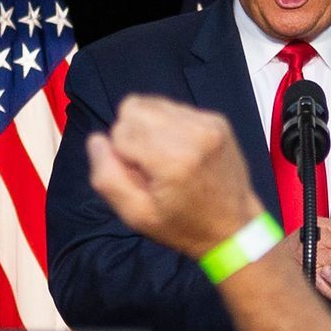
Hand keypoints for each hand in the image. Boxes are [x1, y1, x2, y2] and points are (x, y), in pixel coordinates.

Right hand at [88, 95, 267, 258]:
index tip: (140, 177)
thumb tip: (96, 140)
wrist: (234, 227)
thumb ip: (107, 178)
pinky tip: (179, 150)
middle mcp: (192, 133)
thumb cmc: (182, 226)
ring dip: (148, 126)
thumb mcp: (137, 216)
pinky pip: (173, 107)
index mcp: (172, 160)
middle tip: (148, 165)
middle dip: (131, 134)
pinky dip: (168, 125)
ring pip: (152, 103)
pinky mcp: (217, 119)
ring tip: (163, 156)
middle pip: (132, 108)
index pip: (119, 132)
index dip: (121, 156)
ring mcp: (208, 122)